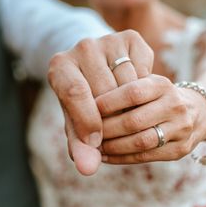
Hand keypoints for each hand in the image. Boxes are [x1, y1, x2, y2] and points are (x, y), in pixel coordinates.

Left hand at [47, 30, 153, 175]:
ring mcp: (109, 39)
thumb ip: (80, 145)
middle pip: (105, 92)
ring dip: (132, 112)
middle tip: (114, 136)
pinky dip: (145, 95)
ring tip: (127, 125)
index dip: (88, 122)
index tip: (96, 143)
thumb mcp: (77, 122)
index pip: (75, 93)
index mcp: (59, 65)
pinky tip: (137, 101)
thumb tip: (88, 168)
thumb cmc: (84, 103)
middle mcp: (83, 46)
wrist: (99, 68)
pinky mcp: (133, 38)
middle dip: (112, 121)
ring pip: (130, 85)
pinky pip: (146, 74)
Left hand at [96, 74, 205, 163]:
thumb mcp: (146, 83)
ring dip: (112, 147)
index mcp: (163, 85)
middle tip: (86, 132)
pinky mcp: (180, 150)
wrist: (200, 111)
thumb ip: (121, 89)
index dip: (108, 102)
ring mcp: (181, 129)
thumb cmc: (157, 96)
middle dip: (106, 128)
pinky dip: (122, 158)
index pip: (133, 92)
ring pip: (140, 142)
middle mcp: (175, 105)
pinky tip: (105, 156)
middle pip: (134, 120)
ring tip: (93, 146)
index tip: (87, 108)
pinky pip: (146, 157)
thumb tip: (84, 104)